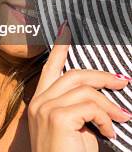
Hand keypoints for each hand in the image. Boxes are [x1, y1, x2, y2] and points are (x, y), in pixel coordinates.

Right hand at [28, 21, 131, 150]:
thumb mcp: (75, 127)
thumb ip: (80, 108)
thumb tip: (104, 93)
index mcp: (40, 102)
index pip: (50, 68)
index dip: (59, 48)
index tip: (67, 30)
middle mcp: (39, 102)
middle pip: (73, 74)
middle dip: (101, 76)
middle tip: (122, 83)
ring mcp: (45, 108)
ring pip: (85, 89)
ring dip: (110, 104)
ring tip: (122, 119)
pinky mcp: (57, 117)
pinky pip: (90, 106)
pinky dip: (106, 119)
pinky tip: (109, 132)